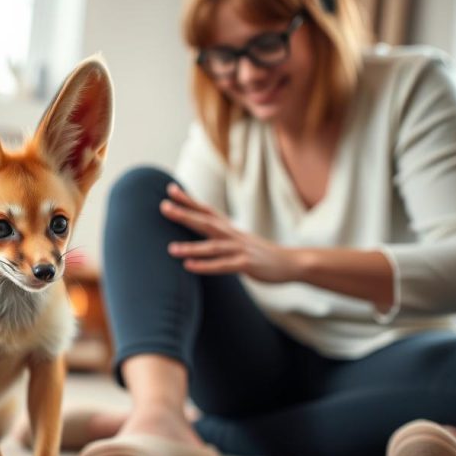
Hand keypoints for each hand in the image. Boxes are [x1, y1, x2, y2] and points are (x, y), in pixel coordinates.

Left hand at [160, 182, 301, 283]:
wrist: (291, 263)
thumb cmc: (261, 254)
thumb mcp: (239, 240)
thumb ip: (221, 235)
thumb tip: (203, 228)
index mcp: (229, 228)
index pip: (206, 210)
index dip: (189, 200)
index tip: (170, 189)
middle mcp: (233, 235)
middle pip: (205, 222)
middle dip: (184, 214)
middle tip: (164, 207)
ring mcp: (239, 249)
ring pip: (212, 246)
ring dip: (191, 247)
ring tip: (170, 249)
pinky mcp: (246, 264)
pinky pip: (222, 265)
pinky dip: (205, 266)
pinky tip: (189, 266)